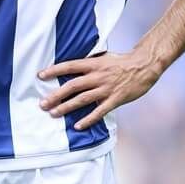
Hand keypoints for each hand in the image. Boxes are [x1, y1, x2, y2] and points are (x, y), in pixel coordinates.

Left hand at [38, 49, 162, 130]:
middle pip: (72, 86)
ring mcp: (106, 88)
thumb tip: (73, 66)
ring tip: (54, 114)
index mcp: (94, 64)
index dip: (54, 70)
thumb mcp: (104, 57)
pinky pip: (99, 111)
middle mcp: (98, 76)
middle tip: (43, 104)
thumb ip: (89, 63)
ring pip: (83, 99)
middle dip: (56, 95)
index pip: (69, 66)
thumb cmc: (123, 62)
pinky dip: (88, 119)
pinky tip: (78, 126)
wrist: (144, 66)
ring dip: (67, 107)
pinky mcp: (115, 99)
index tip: (40, 76)